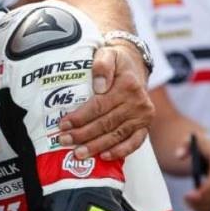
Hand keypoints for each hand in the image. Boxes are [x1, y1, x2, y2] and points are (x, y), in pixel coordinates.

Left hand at [58, 43, 153, 159]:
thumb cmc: (116, 61)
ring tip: (78, 153)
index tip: (63, 124)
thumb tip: (99, 87)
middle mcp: (138, 103)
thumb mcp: (107, 54)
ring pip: (117, 135)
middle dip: (83, 134)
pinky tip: (104, 156)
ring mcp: (144, 116)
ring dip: (97, 146)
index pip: (99, 106)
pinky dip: (120, 151)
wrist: (134, 64)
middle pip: (106, 123)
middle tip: (64, 141)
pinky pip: (135, 142)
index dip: (80, 117)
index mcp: (128, 86)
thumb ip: (102, 66)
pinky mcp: (146, 125)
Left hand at [177, 133, 209, 210]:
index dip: (207, 187)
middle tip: (186, 200)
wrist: (208, 147)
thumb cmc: (198, 143)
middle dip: (204, 198)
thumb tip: (179, 155)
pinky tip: (193, 208)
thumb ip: (183, 145)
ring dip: (204, 205)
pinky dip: (206, 208)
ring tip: (187, 204)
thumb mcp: (189, 139)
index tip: (193, 195)